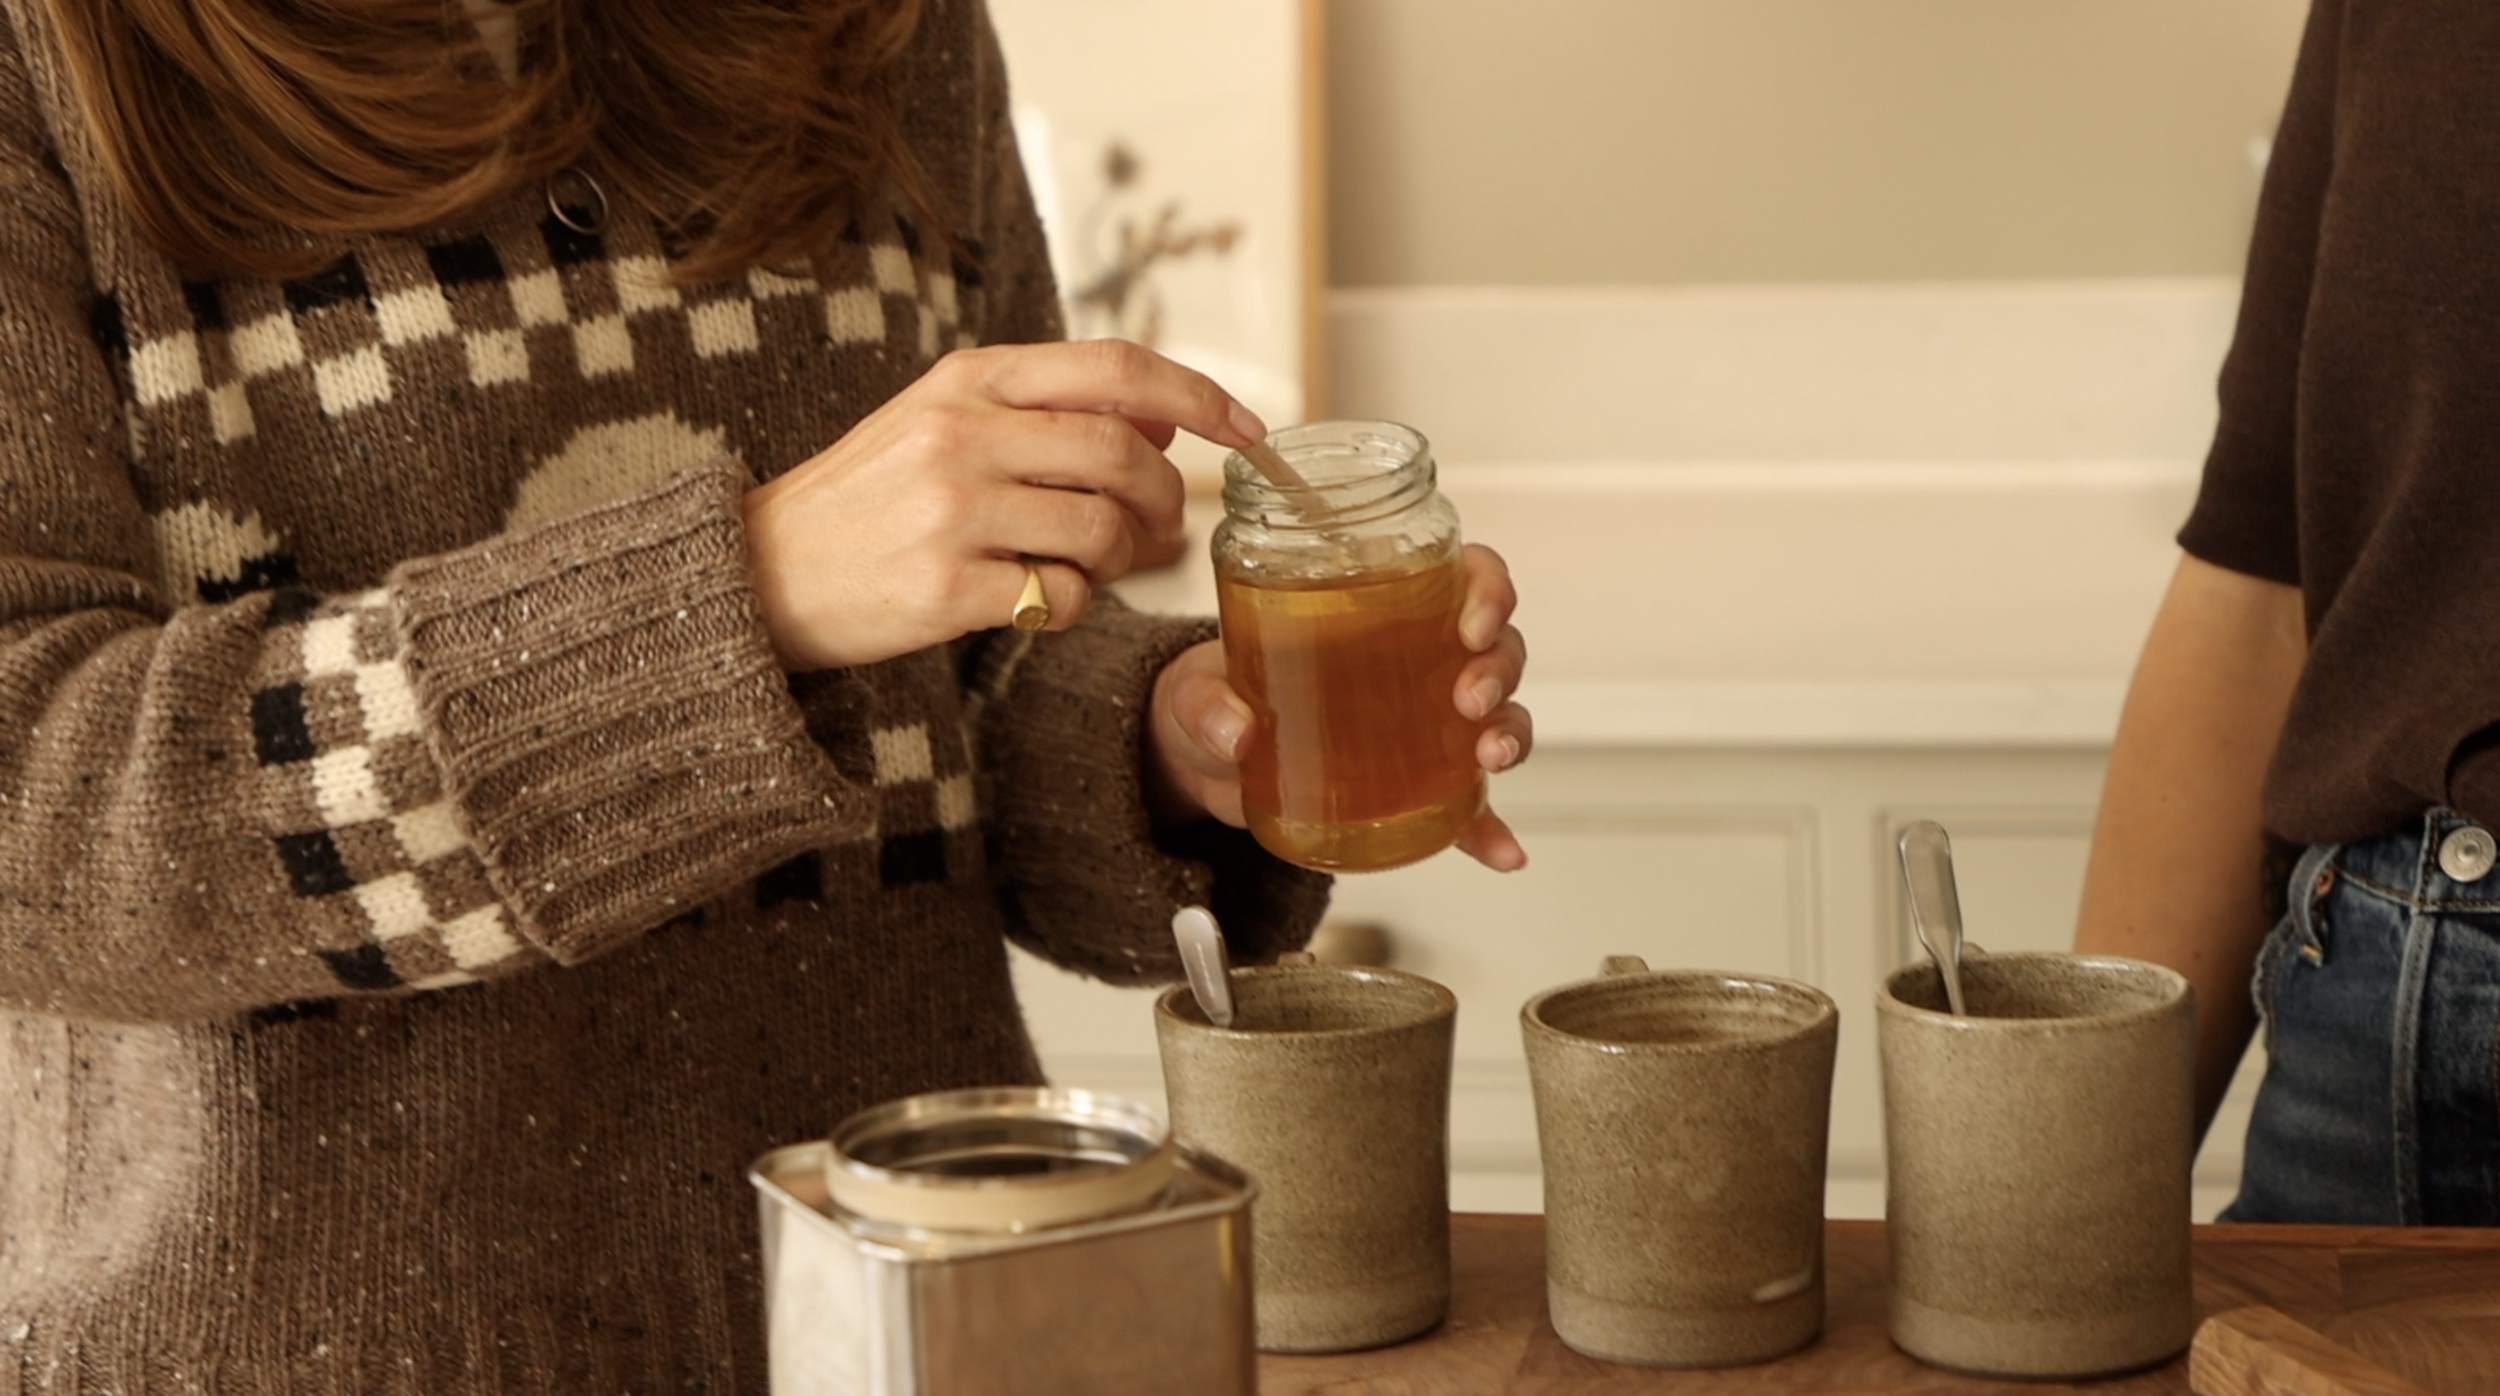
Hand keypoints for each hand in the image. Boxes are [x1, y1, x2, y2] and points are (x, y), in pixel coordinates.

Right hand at [743, 340, 1264, 670]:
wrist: (760, 573)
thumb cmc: (870, 499)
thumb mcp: (945, 422)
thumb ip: (1048, 409)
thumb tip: (1169, 409)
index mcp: (969, 378)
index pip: (1116, 366)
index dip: (1201, 394)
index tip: (1251, 432)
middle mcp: (961, 432)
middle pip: (1124, 454)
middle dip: (1166, 499)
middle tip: (1161, 530)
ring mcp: (952, 510)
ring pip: (1103, 529)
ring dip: (1121, 559)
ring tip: (1087, 566)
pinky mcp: (946, 588)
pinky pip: (1065, 597)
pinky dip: (1074, 606)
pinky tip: (1038, 600)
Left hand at [1147, 543, 1533, 871]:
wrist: (1199, 760)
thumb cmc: (1213, 692)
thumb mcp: (1196, 685)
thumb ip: (1207, 702)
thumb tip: (1236, 732)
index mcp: (1378, 608)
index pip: (1462, 575)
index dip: (1486, 588)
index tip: (1472, 621)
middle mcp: (1416, 658)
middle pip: (1495, 644)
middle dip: (1497, 668)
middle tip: (1468, 696)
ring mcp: (1421, 723)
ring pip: (1496, 714)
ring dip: (1508, 731)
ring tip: (1489, 756)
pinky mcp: (1411, 785)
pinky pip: (1466, 805)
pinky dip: (1489, 828)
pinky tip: (1502, 852)